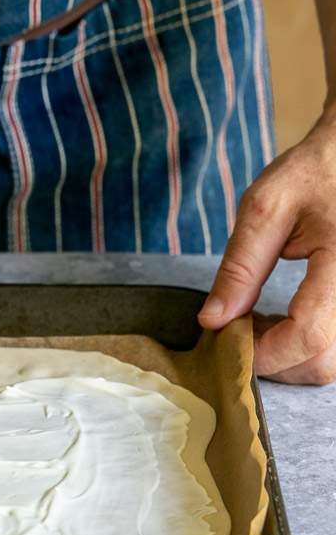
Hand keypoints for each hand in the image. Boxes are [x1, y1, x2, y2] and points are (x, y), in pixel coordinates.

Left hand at [198, 112, 335, 383]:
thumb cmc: (314, 172)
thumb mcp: (265, 210)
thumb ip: (239, 268)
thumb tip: (212, 321)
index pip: (308, 337)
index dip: (263, 353)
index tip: (226, 341)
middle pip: (323, 362)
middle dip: (274, 360)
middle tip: (240, 329)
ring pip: (332, 362)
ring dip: (289, 356)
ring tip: (260, 322)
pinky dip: (306, 346)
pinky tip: (284, 320)